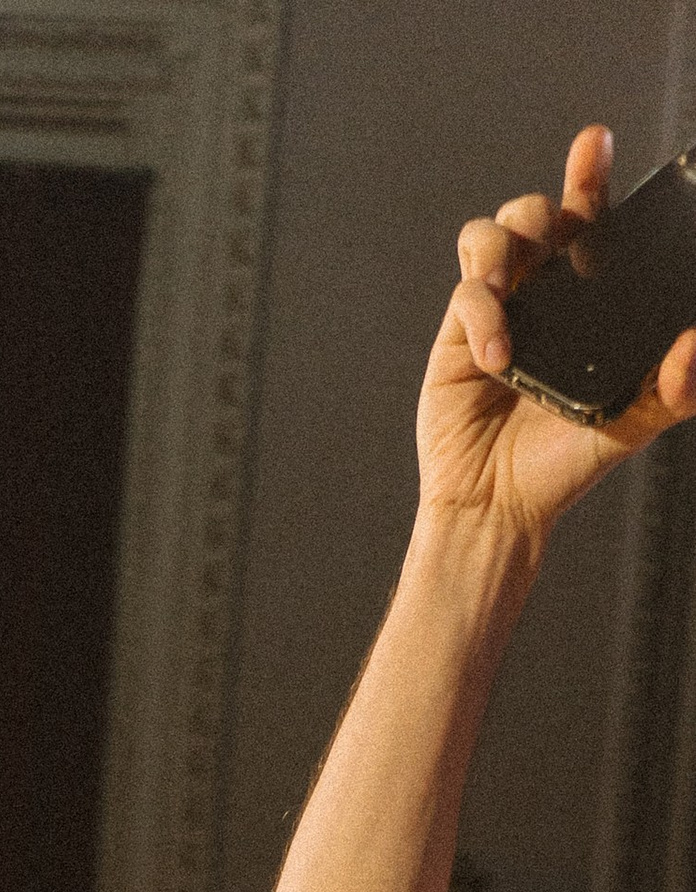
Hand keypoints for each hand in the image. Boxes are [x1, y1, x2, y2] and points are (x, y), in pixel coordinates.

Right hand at [421, 125, 695, 537]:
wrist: (501, 507)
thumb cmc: (565, 463)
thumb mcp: (637, 421)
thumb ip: (677, 385)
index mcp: (590, 298)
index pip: (593, 222)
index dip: (591, 176)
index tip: (596, 143)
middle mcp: (545, 293)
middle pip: (540, 213)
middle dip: (548, 200)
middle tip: (559, 223)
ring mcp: (500, 308)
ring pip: (492, 233)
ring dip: (503, 245)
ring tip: (509, 286)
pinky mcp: (459, 333)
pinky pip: (466, 292)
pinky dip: (483, 314)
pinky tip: (497, 357)